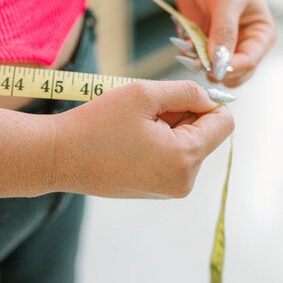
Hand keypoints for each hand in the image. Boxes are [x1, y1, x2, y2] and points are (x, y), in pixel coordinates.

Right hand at [50, 80, 233, 198]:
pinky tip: (129, 141)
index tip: (175, 98)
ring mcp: (170, 190)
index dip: (206, 103)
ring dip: (170, 128)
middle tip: (145, 113)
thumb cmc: (97, 123)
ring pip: (189, 145)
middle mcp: (184, 181)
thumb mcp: (144, 94)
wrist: (57, 157)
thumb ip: (186, 91)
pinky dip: (159, 143)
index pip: (224, 123)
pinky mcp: (156, 191)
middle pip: (206, 134)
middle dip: (183, 117)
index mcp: (185, 158)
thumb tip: (211, 100)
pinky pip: (173, 158)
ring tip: (134, 128)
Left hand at [173, 0, 275, 86]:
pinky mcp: (207, 45)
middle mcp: (247, 44)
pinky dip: (191, 57)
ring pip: (215, 71)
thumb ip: (224, 33)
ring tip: (189, 47)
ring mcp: (226, 46)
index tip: (210, 68)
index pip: (250, 62)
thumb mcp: (225, 0)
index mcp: (261, 34)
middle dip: (215, 69)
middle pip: (235, 74)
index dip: (230, 68)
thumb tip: (219, 65)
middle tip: (196, 60)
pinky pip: (199, 62)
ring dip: (200, 63)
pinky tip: (184, 43)